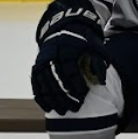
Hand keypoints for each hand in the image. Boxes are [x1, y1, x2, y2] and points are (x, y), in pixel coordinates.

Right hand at [31, 0, 108, 114]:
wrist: (66, 27)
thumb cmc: (85, 39)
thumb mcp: (96, 46)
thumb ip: (99, 63)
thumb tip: (102, 82)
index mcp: (67, 48)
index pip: (70, 70)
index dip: (76, 84)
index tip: (84, 95)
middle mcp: (51, 55)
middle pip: (56, 79)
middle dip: (65, 96)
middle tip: (75, 107)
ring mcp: (42, 60)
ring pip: (44, 83)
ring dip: (53, 99)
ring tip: (63, 111)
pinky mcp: (37, 65)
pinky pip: (36, 83)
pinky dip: (41, 96)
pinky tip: (48, 107)